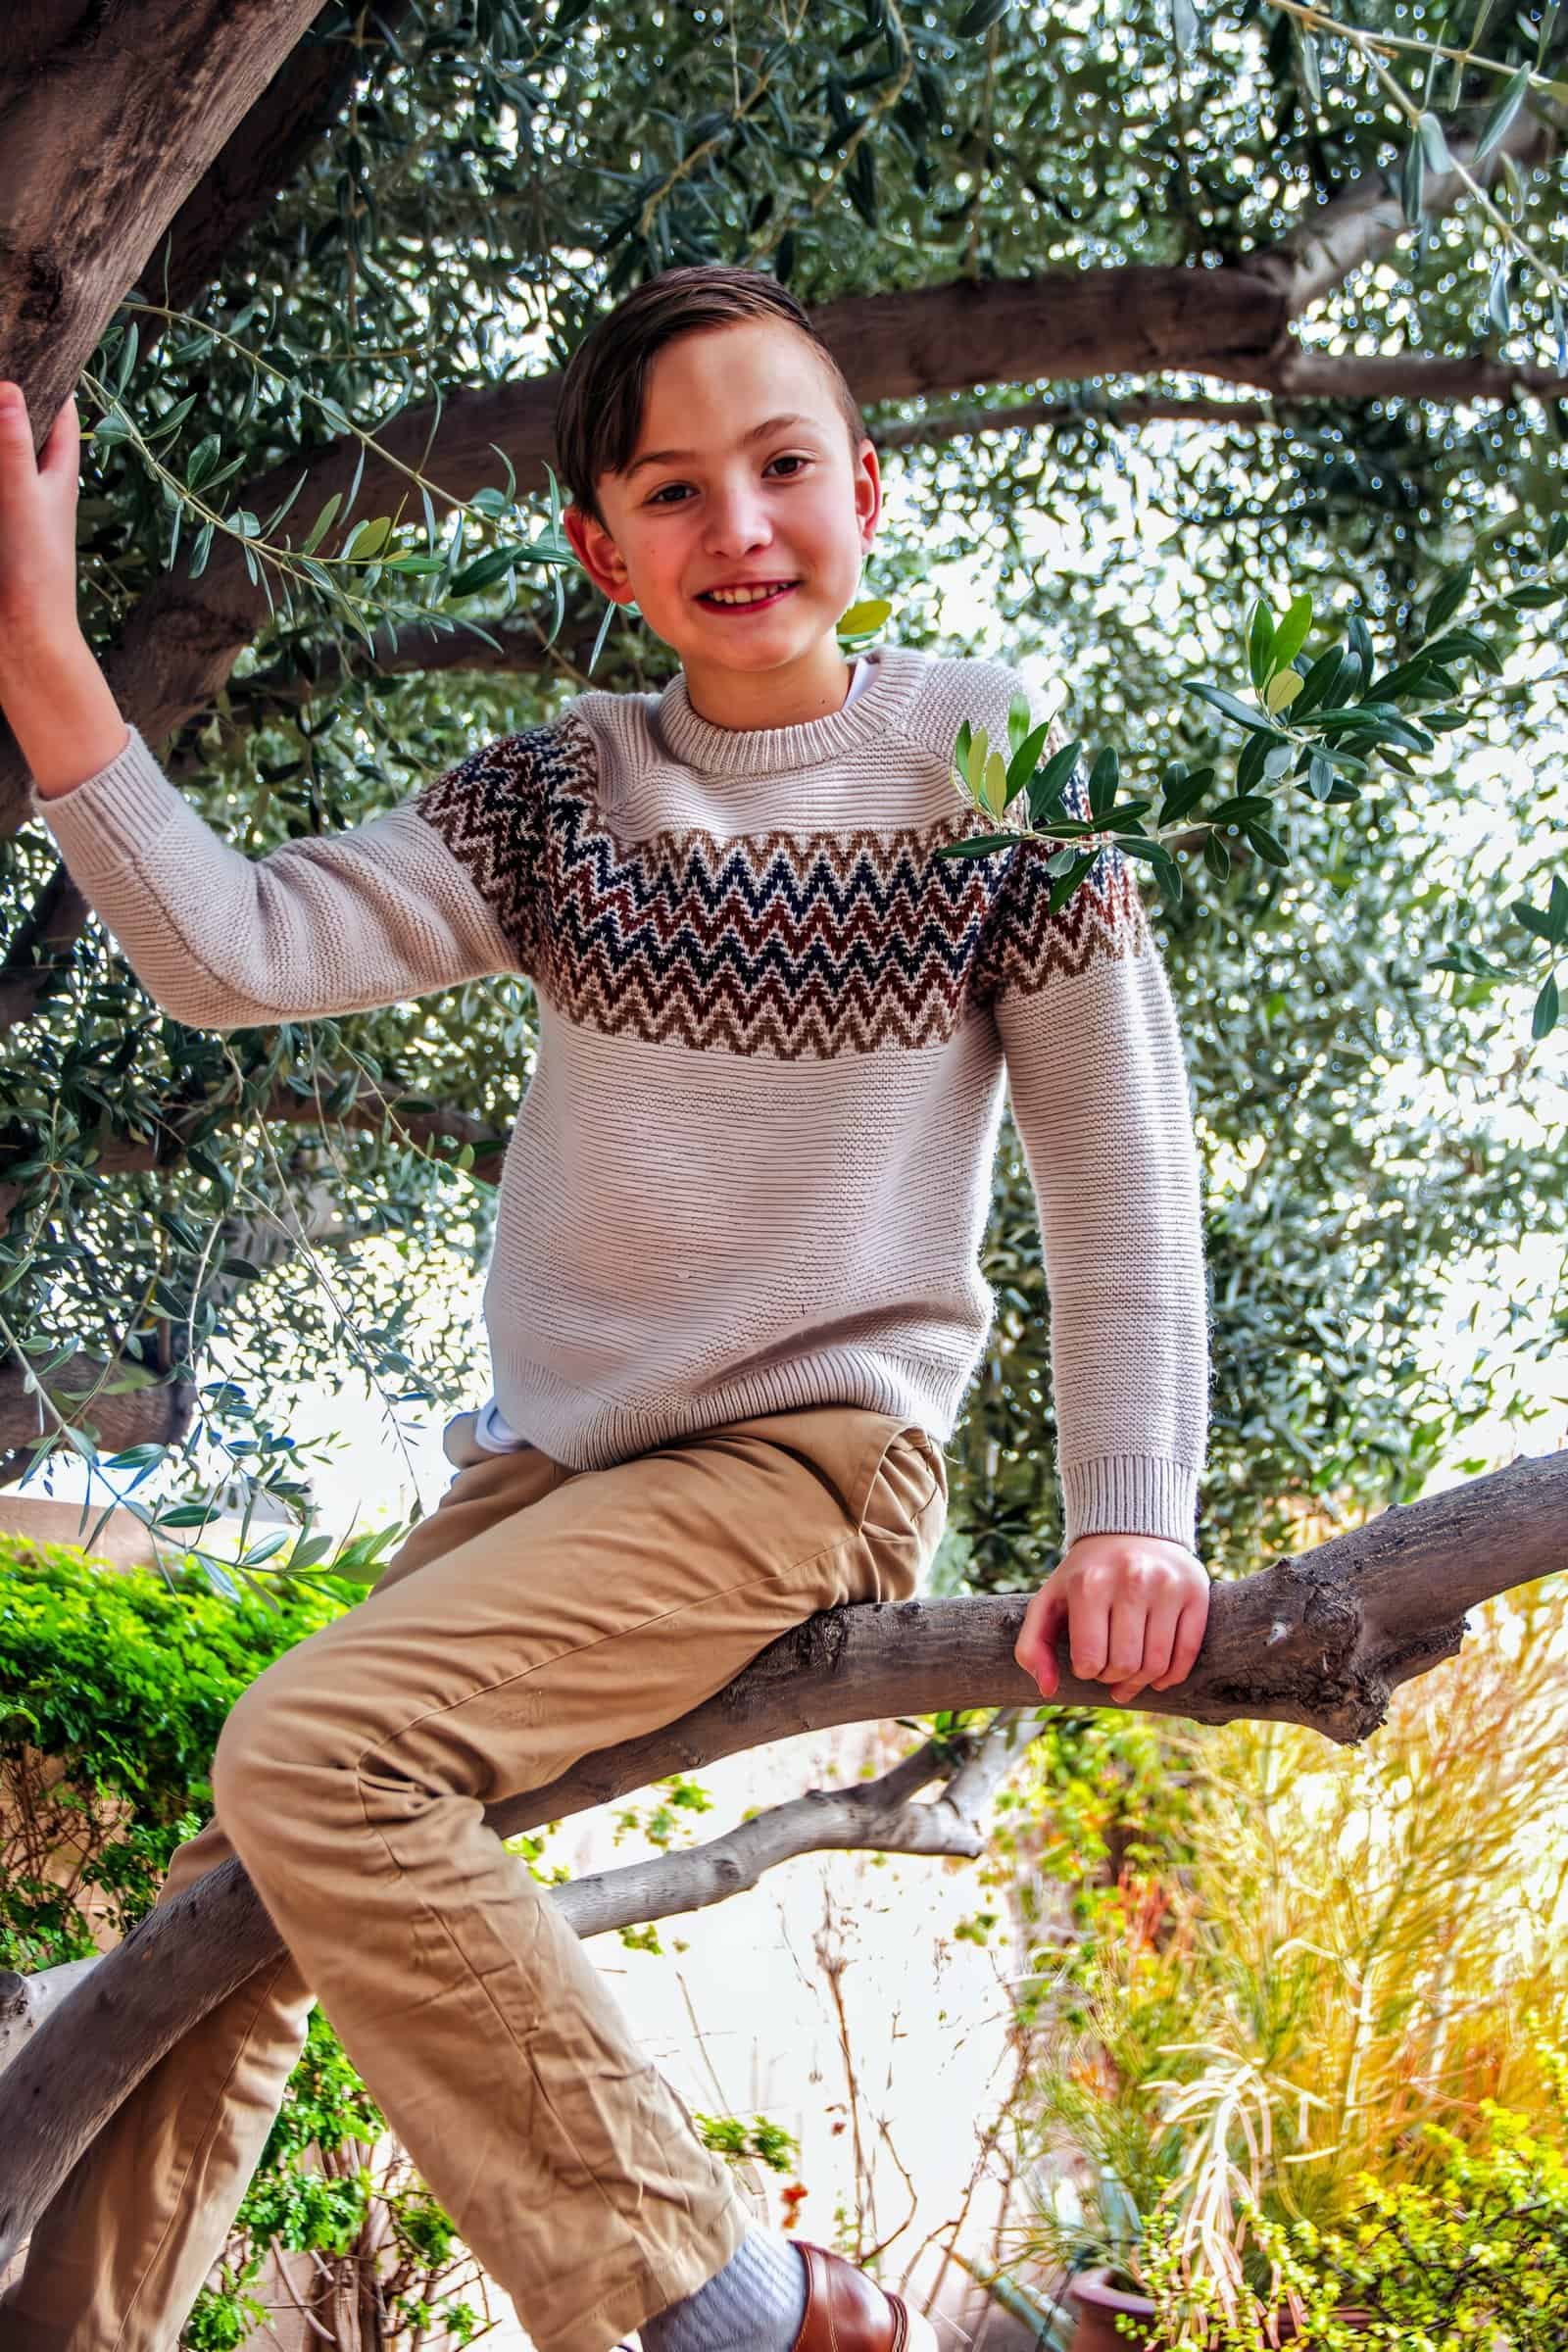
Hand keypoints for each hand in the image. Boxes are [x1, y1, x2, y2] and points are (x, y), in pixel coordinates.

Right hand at [0, 381, 83, 651]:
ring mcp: (15, 512)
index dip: (52, 380)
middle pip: (25, 433)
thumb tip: (8, 387)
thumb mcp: (22, 497)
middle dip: (10, 405)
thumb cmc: (33, 569)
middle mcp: (39, 490)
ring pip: (6, 463)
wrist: (20, 638)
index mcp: (58, 477)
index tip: (38, 342)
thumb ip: (13, 445)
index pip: (61, 416)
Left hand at [1014, 1532, 1209, 1705]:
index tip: (1086, 1660)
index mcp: (1089, 1584)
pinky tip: (1159, 1677)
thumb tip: (1047, 1689)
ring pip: (1157, 1664)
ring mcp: (1167, 1585)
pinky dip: (1172, 1675)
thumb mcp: (1048, 1602)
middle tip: (1109, 1669)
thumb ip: (1032, 1646)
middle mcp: (1131, 1580)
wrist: (1129, 1529)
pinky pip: (1188, 1652)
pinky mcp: (1195, 1591)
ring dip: (1142, 1681)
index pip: (1090, 1661)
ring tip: (1131, 1675)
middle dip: (1114, 1678)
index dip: (1087, 1672)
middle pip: (1125, 1665)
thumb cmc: (1084, 1576)